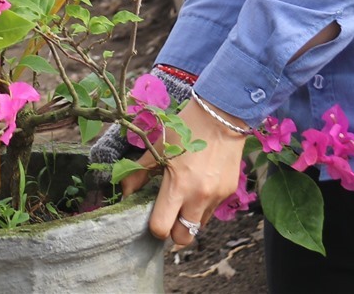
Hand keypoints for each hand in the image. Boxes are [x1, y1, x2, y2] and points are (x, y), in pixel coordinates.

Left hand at [125, 97, 248, 248]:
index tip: (153, 216)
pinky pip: (211, 210)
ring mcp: (217, 196)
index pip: (162, 228)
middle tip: (168, 216)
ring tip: (183, 199)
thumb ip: (139, 173)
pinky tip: (198, 186)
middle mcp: (199, 196)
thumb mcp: (158, 147)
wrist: (222, 115)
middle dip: (173, 232)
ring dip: (188, 219)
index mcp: (178, 185)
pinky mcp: (228, 192)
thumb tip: (124, 192)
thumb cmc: (185, 127)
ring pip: (198, 226)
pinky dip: (201, 206)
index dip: (155, 227)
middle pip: (183, 239)